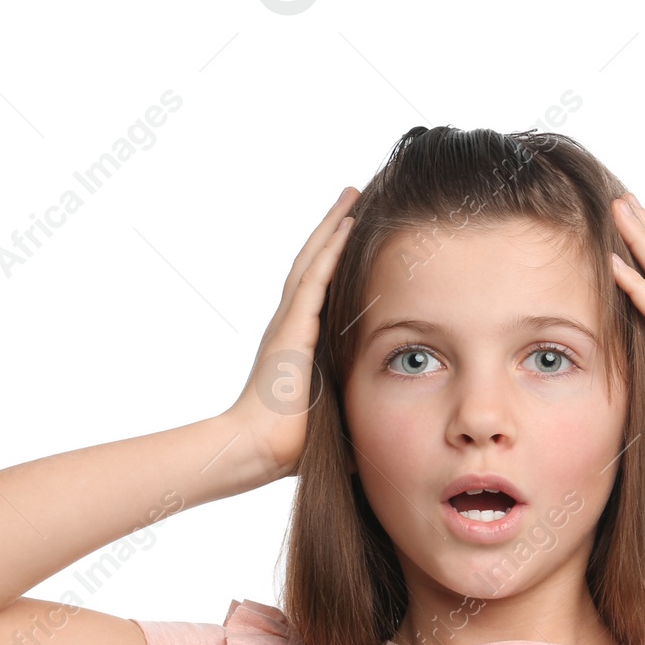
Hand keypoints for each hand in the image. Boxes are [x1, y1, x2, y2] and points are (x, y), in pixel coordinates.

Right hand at [225, 186, 359, 483]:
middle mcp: (292, 324)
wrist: (256, 449)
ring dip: (333, 226)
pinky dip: (330, 249)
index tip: (356, 235)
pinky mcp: (292, 327)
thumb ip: (357, 415)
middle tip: (354, 198)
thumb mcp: (335, 419)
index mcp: (300, 342)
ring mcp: (290, 322)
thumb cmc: (290, 446)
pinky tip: (345, 223)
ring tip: (352, 195)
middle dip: (334, 229)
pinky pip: (314, 278)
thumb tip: (388, 435)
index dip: (337, 259)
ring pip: (314, 260)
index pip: (322, 289)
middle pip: (315, 263)